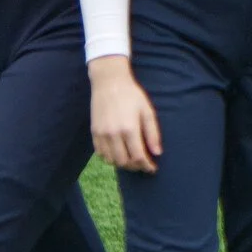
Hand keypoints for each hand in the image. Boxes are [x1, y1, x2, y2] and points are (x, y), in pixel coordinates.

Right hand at [88, 56, 161, 171]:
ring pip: (111, 160)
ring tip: (132, 160)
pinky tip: (119, 153)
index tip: (153, 169)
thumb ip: (153, 133)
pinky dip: (110, 158)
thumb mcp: (147, 111)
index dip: (147, 166)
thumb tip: (157, 153)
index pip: (138, 156)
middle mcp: (113, 134)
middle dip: (135, 167)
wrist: (109, 83)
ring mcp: (101, 134)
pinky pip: (101, 154)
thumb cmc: (132, 95)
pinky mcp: (94, 133)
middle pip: (124, 162)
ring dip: (123, 164)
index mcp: (129, 128)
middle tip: (143, 164)